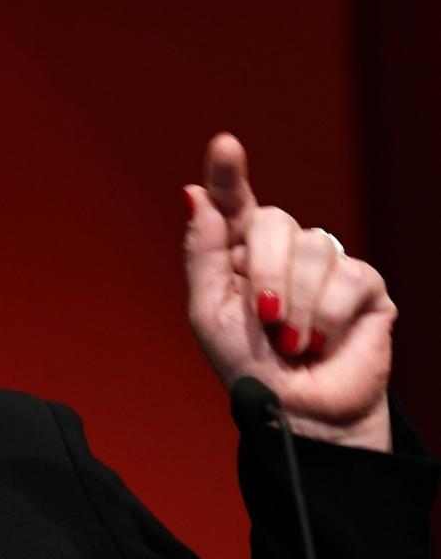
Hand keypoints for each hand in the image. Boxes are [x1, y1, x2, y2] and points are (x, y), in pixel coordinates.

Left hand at [183, 133, 394, 451]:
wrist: (297, 413)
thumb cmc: (247, 365)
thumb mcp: (207, 311)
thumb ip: (202, 251)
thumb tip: (193, 193)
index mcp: (237, 250)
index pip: (232, 200)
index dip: (227, 172)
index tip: (224, 145)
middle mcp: (282, 248)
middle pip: (272, 220)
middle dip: (264, 272)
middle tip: (263, 319)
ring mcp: (326, 263)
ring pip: (313, 246)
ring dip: (296, 304)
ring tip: (291, 342)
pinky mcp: (365, 285)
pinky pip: (347, 278)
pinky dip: (327, 318)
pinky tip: (322, 342)